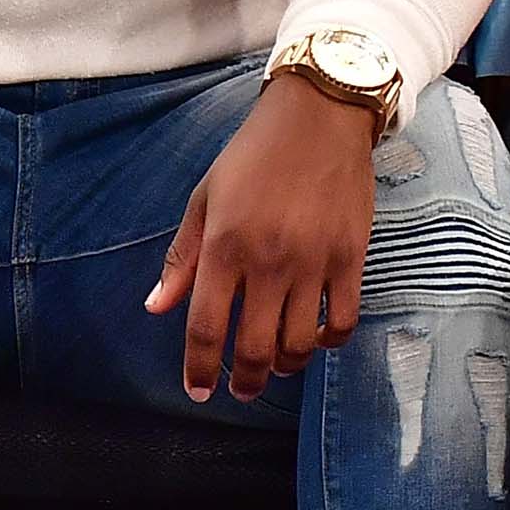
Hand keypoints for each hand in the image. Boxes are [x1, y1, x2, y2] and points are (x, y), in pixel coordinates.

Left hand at [145, 75, 378, 402]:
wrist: (320, 118)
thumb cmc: (254, 155)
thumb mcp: (205, 199)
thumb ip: (182, 258)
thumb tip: (157, 307)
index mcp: (225, 248)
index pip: (207, 329)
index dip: (200, 370)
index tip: (200, 391)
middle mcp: (269, 262)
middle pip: (256, 347)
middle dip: (246, 380)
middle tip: (243, 389)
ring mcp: (314, 262)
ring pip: (301, 342)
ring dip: (287, 367)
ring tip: (280, 368)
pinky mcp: (352, 257)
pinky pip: (343, 318)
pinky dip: (331, 341)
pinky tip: (319, 340)